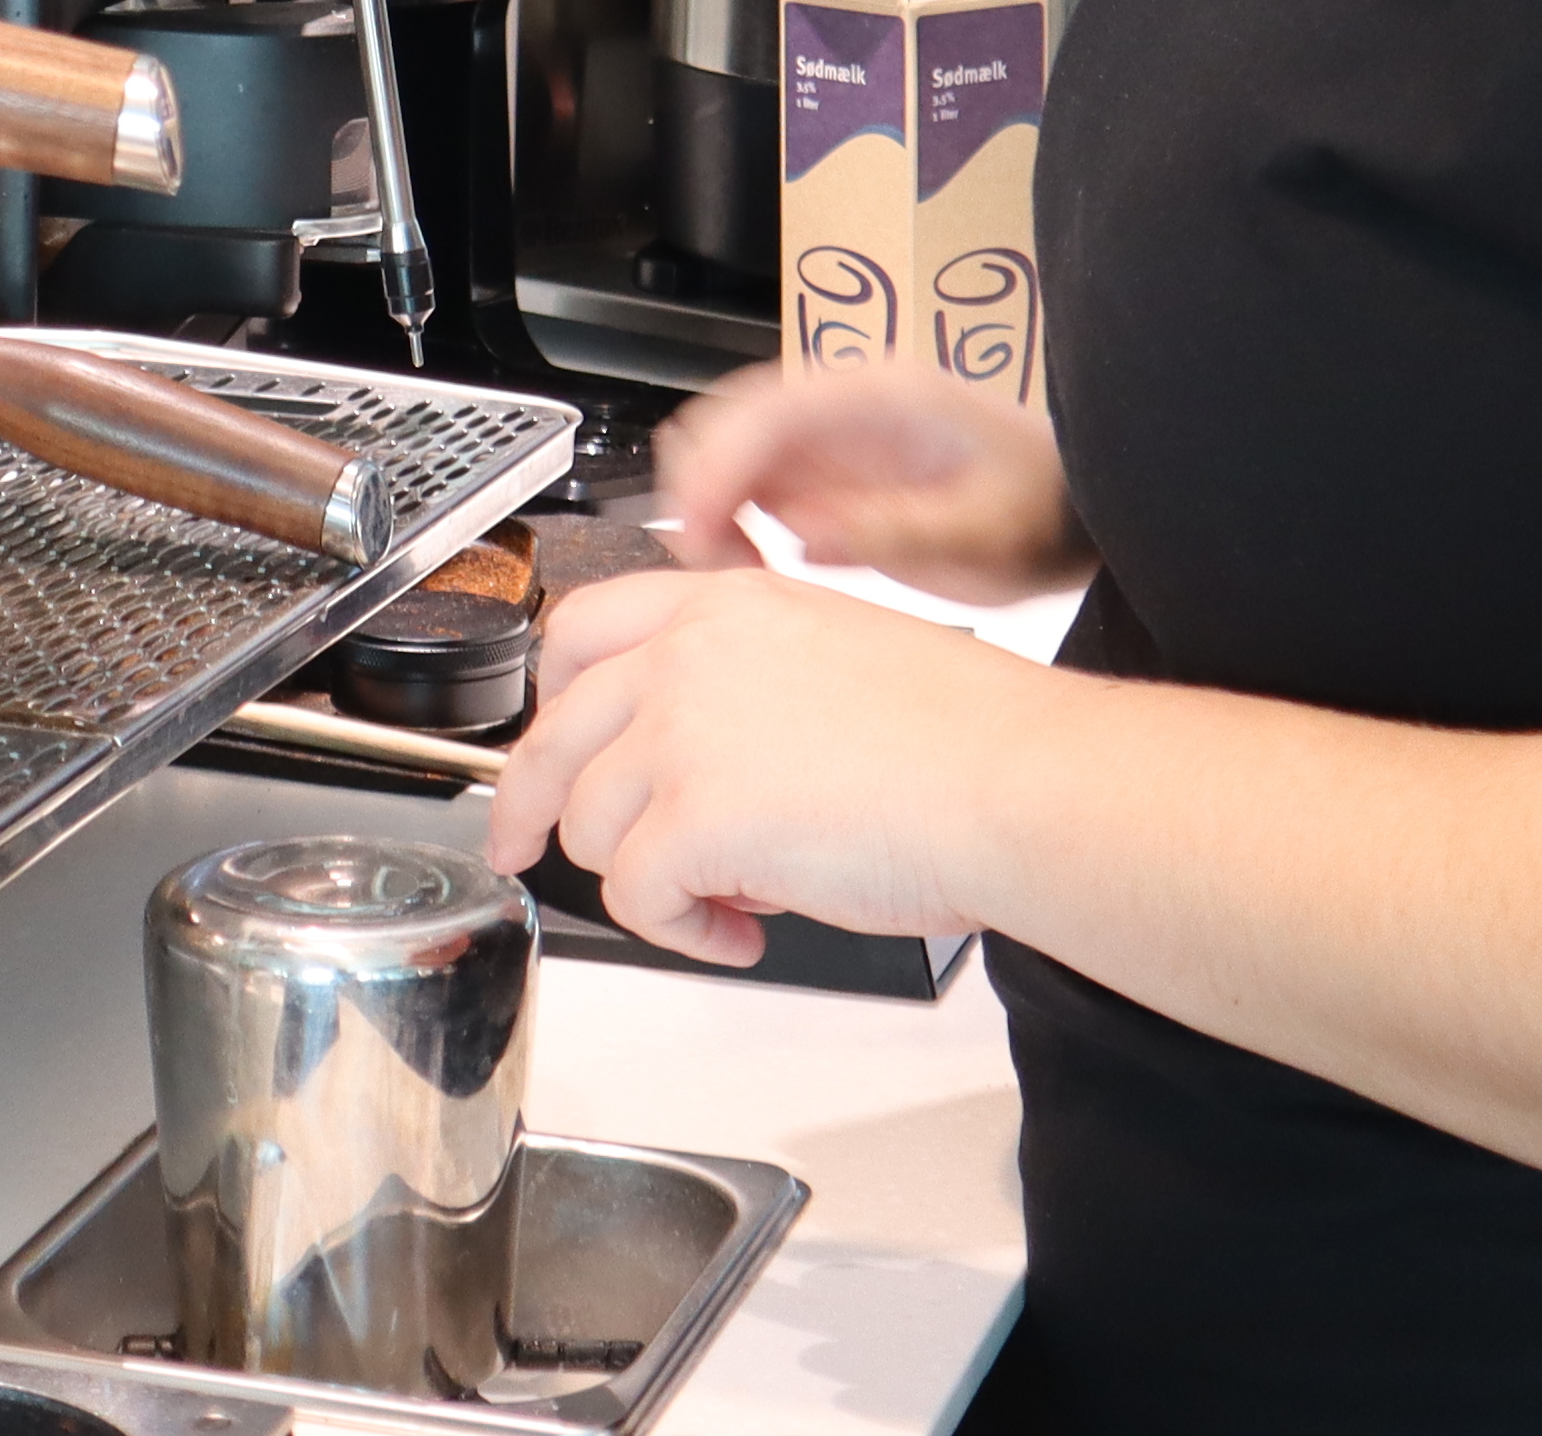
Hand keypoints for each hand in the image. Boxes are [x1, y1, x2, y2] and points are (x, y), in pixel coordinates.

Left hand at [482, 567, 1060, 965]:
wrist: (1017, 782)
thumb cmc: (967, 741)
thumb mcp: (833, 661)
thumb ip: (743, 694)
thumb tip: (702, 778)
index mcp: (724, 606)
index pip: (581, 633)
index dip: (549, 704)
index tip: (544, 748)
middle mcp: (688, 658)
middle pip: (554, 738)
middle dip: (529, 808)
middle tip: (524, 849)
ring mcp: (681, 735)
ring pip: (592, 829)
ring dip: (648, 883)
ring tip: (730, 900)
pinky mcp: (692, 820)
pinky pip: (637, 898)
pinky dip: (682, 933)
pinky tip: (743, 933)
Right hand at [644, 361, 1089, 604]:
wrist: (1078, 516)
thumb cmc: (1044, 516)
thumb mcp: (983, 533)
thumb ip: (895, 529)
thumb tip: (799, 533)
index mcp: (883, 395)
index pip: (767, 410)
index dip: (717, 465)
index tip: (696, 532)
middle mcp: (843, 403)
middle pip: (729, 420)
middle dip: (698, 485)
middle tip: (704, 564)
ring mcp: (829, 436)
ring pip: (726, 451)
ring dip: (706, 505)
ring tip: (724, 572)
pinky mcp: (824, 472)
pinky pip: (749, 485)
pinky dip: (729, 522)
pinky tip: (747, 567)